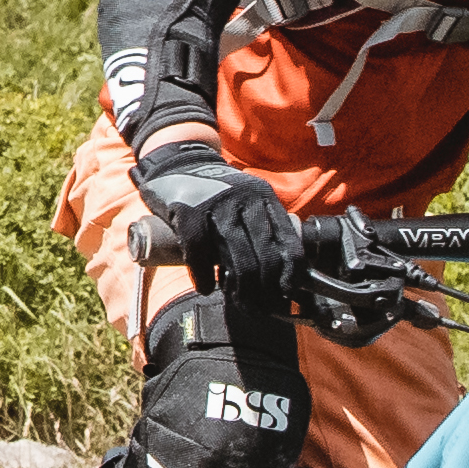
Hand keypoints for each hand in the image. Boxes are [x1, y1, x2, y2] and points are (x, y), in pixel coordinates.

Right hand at [139, 158, 305, 301]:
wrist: (178, 160)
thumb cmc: (215, 190)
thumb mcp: (247, 199)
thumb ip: (262, 225)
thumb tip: (278, 269)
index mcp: (265, 198)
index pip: (288, 241)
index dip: (290, 273)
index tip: (286, 294)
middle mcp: (246, 200)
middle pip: (264, 256)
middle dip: (264, 289)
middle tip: (259, 308)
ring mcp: (218, 206)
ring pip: (238, 259)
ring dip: (240, 290)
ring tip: (238, 303)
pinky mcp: (189, 212)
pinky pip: (201, 253)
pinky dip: (204, 276)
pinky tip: (207, 288)